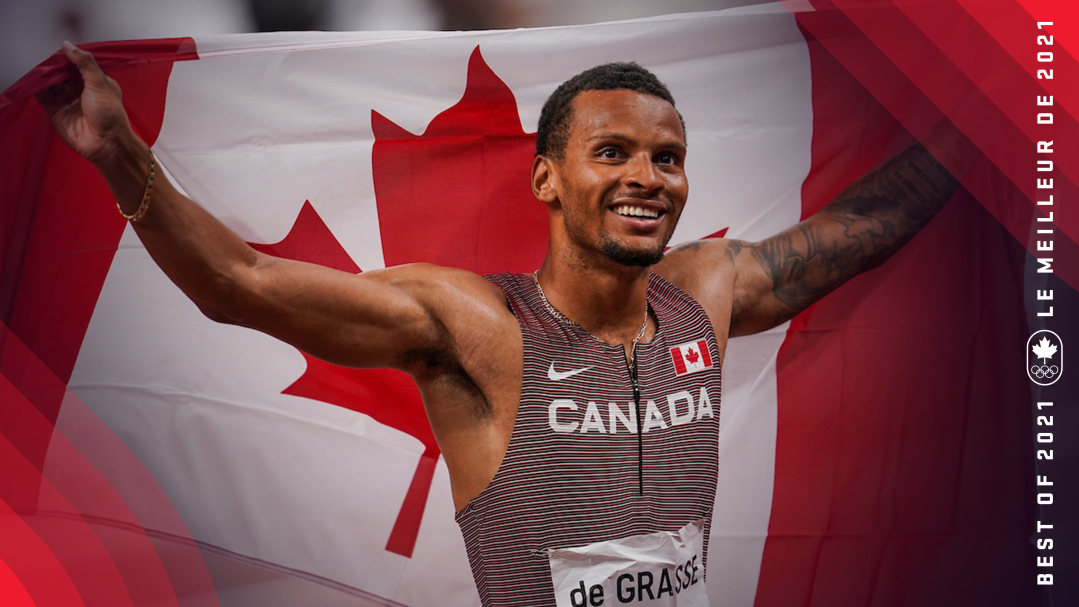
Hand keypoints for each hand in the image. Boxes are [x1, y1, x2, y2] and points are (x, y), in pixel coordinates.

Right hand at [36, 41, 132, 165]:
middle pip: (62, 73)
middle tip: (50, 62)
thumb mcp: (100, 83)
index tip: (61, 52)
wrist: (106, 144)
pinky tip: (37, 81)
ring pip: (51, 83)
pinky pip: (43, 96)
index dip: (69, 58)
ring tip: (43, 71)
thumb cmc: (110, 115)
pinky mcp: (56, 111)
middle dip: (55, 67)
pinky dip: (38, 87)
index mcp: (96, 82)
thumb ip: (85, 63)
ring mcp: (67, 101)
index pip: (78, 65)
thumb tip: (68, 46)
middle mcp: (80, 91)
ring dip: (45, 76)